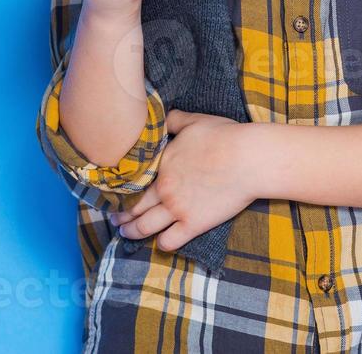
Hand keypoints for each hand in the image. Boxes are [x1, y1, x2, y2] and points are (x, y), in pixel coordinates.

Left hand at [109, 110, 256, 252]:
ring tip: (126, 234)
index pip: (134, 181)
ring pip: (145, 227)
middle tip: (115, 220)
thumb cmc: (223, 136)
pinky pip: (169, 241)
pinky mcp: (194, 224)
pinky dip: (161, 244)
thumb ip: (174, 121)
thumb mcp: (194, 120)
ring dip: (132, 232)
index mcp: (162, 164)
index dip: (123, 189)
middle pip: (134, 206)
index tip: (116, 194)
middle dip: (121, 215)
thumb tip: (162, 118)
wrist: (247, 158)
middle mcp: (164, 188)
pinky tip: (161, 242)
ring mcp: (177, 208)